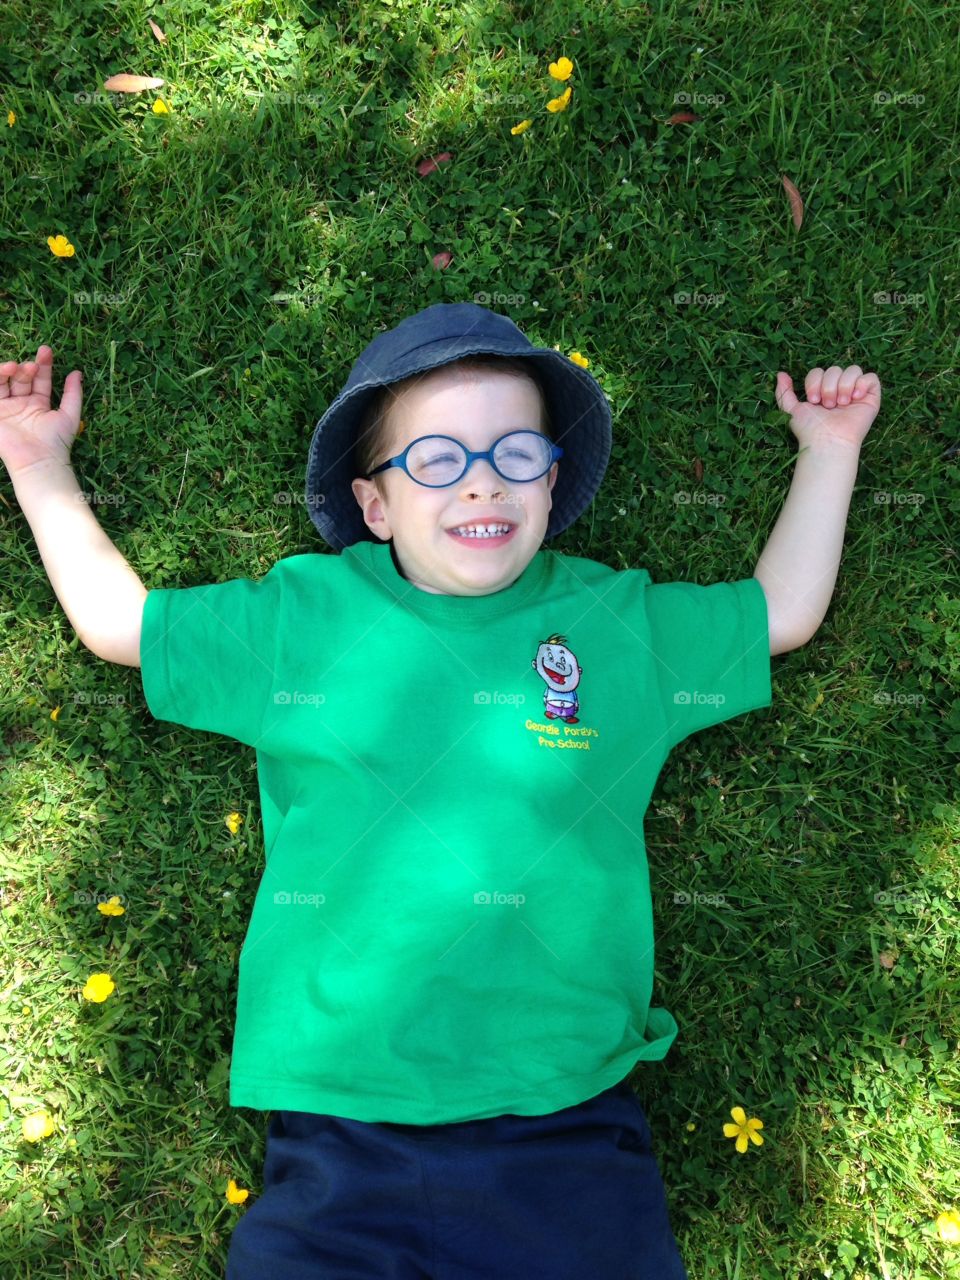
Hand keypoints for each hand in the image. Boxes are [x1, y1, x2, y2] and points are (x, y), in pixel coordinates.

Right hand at [0, 345, 83, 475]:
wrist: (38, 460)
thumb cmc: (56, 441)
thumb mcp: (70, 415)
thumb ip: (73, 394)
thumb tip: (77, 372)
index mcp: (39, 404)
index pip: (40, 379)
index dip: (43, 364)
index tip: (46, 350)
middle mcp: (21, 404)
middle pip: (21, 378)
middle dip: (26, 368)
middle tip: (32, 366)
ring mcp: (6, 408)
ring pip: (3, 382)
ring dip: (7, 371)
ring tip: (14, 367)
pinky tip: (1, 371)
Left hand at [774, 364, 880, 450]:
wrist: (827, 441)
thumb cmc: (810, 430)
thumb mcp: (792, 410)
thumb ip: (784, 393)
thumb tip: (780, 374)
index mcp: (822, 392)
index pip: (819, 371)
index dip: (814, 382)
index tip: (813, 401)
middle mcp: (839, 390)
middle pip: (835, 368)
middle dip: (828, 386)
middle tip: (827, 406)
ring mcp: (856, 393)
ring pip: (853, 370)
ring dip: (844, 386)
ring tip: (840, 404)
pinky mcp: (871, 397)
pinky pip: (871, 378)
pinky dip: (862, 384)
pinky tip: (854, 398)